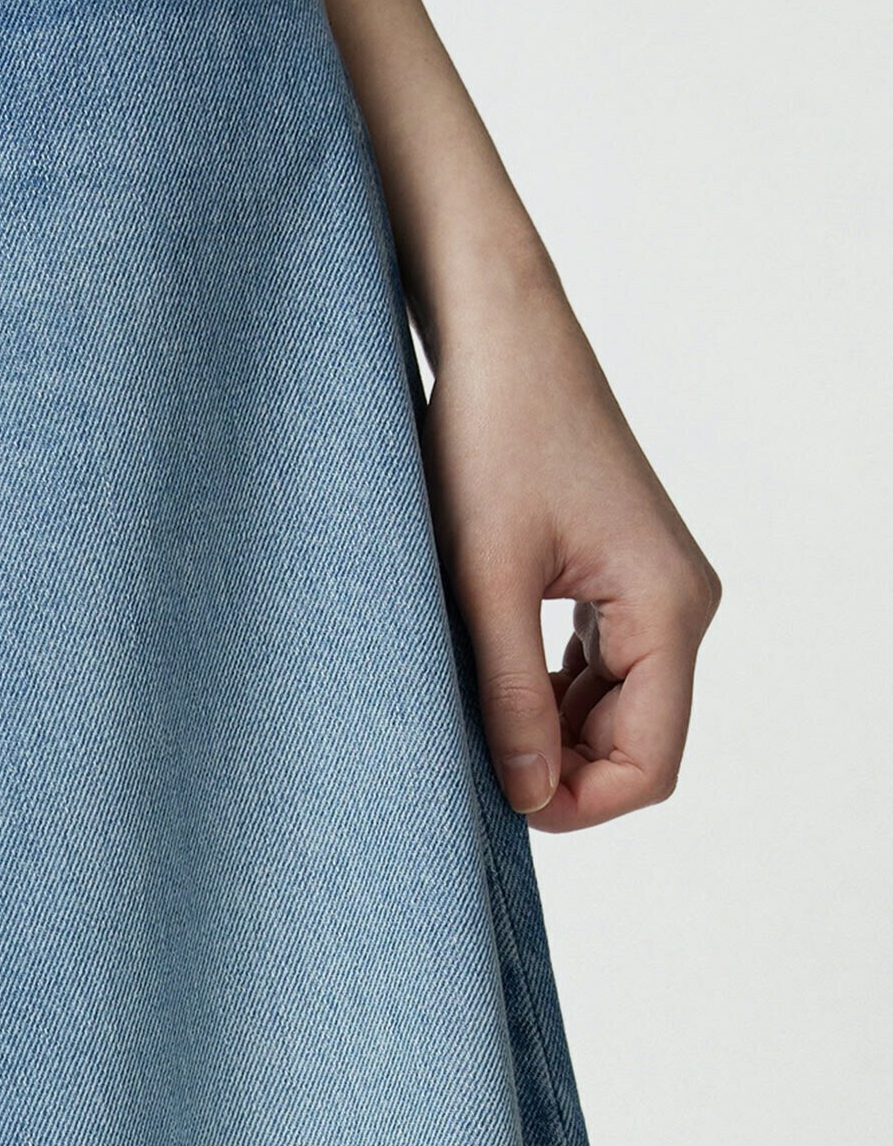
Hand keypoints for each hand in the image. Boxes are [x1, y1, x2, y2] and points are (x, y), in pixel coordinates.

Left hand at [420, 267, 720, 834]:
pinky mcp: (619, 584)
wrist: (499, 340)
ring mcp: (654, 594)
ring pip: (611, 718)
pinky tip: (487, 676)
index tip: (499, 801)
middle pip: (634, 748)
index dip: (578, 806)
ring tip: (467, 702)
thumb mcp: (486, 582)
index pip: (651, 764)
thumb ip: (511, 697)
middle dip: (557, 771)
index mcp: (668, 606)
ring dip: (543, 733)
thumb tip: (531, 796)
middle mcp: (680, 604)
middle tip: (465, 755)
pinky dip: (543, 697)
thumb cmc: (490, 438)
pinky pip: (594, 677)